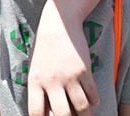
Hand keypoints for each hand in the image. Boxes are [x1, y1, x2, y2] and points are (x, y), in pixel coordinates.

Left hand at [27, 0, 98, 115]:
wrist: (59, 23)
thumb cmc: (44, 48)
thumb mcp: (35, 68)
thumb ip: (39, 90)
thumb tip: (47, 112)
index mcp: (35, 81)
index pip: (36, 112)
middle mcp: (51, 81)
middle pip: (62, 115)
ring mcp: (69, 75)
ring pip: (81, 108)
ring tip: (84, 115)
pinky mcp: (84, 69)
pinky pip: (92, 94)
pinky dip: (94, 103)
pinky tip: (92, 103)